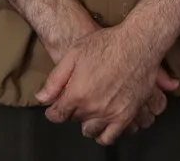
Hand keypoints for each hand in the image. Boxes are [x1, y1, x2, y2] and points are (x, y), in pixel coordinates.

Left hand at [35, 26, 178, 144]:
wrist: (138, 43)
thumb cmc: (106, 44)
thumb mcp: (74, 53)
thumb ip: (55, 79)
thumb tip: (42, 98)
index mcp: (77, 94)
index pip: (57, 114)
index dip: (54, 110)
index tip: (56, 107)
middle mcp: (93, 108)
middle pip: (75, 119)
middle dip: (73, 110)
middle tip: (78, 98)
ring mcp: (111, 114)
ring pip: (91, 130)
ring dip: (87, 122)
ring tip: (90, 110)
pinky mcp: (127, 115)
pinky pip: (110, 137)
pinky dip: (103, 135)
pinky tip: (102, 125)